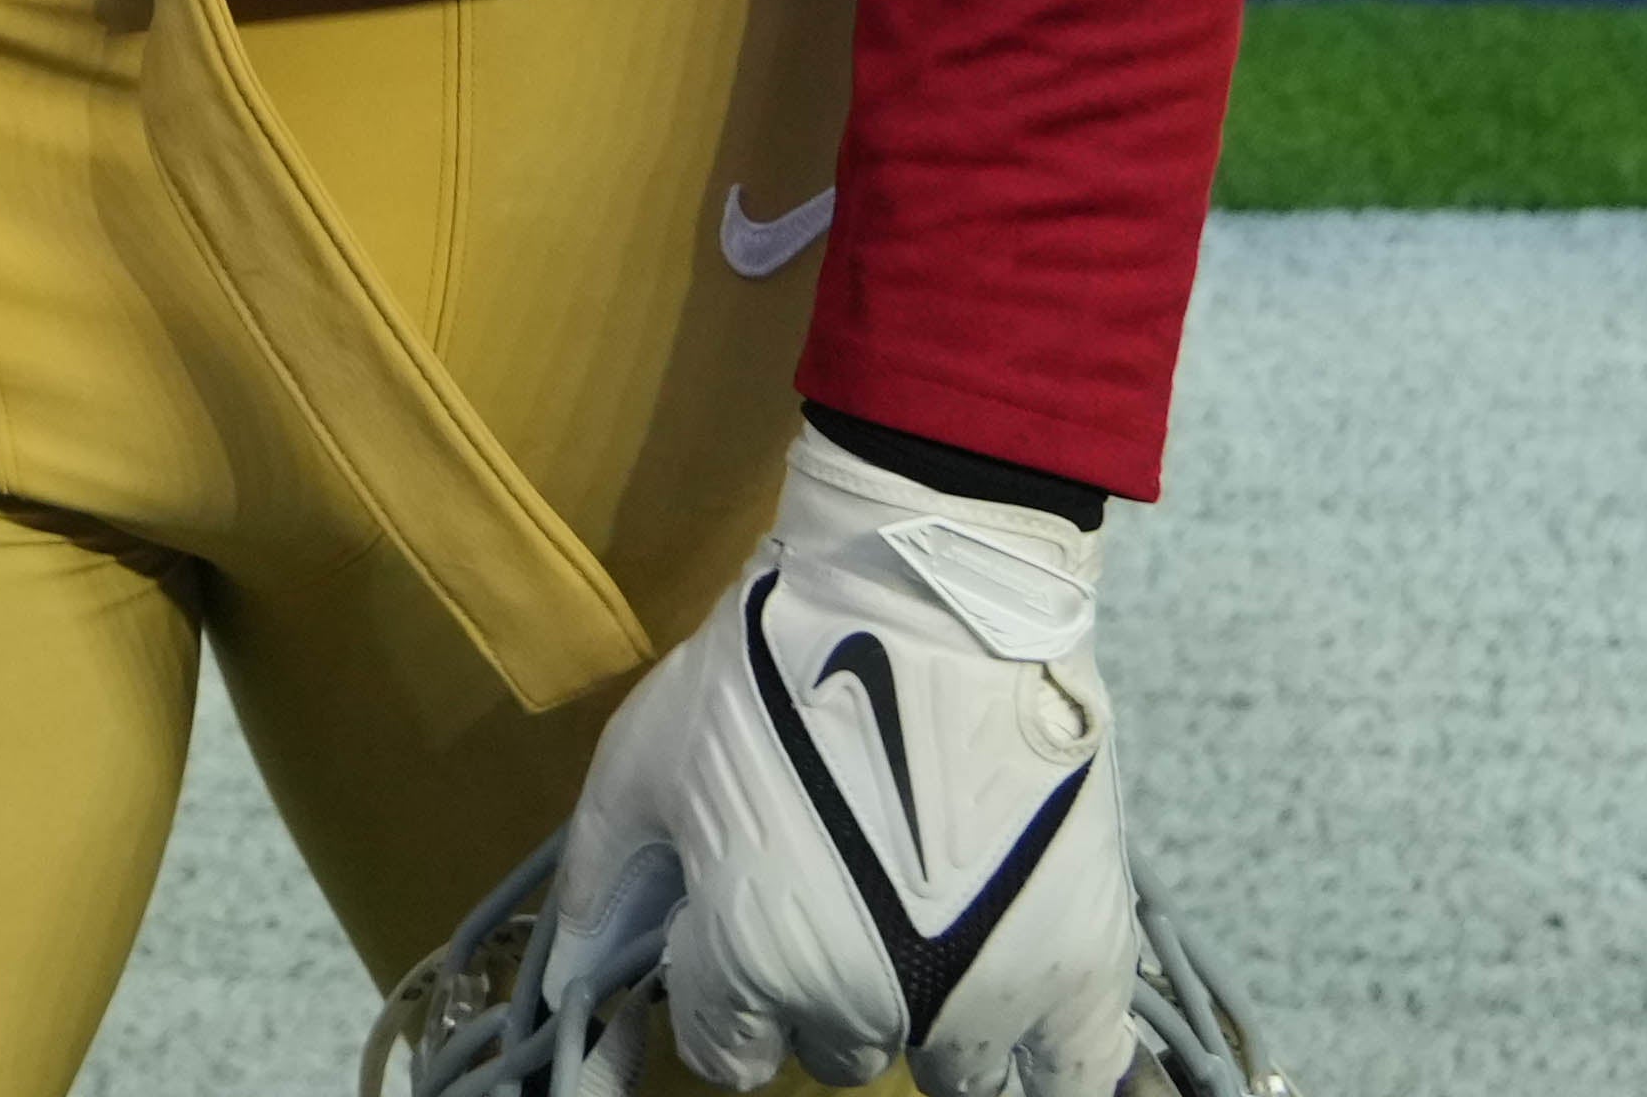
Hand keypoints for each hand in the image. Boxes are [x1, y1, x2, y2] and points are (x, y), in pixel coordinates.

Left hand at [562, 432, 1141, 1096]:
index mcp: (753, 960)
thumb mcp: (644, 757)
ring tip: (929, 926)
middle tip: (840, 899)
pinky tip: (1019, 992)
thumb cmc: (768, 666)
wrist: (927, 597)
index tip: (744, 932)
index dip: (723, 997)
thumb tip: (567, 977)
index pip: (727, 1054)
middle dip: (825, 992)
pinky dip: (1047, 1051)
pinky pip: (1073, 1073)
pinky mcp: (1079, 967)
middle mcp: (864, 1003)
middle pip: (837, 1049)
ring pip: (948, 1069)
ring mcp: (981, 997)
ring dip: (930, 1016)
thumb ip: (602, 879)